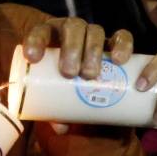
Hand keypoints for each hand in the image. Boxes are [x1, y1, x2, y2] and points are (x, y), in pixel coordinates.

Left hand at [22, 18, 134, 133]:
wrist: (88, 84)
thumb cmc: (63, 89)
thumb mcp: (56, 97)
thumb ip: (56, 112)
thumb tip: (60, 127)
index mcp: (51, 38)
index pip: (40, 32)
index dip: (35, 41)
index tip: (33, 58)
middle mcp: (73, 31)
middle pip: (72, 28)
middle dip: (71, 48)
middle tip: (70, 73)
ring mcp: (95, 35)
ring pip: (95, 31)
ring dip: (93, 50)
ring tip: (91, 74)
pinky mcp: (116, 43)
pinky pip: (123, 37)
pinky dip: (122, 45)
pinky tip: (119, 60)